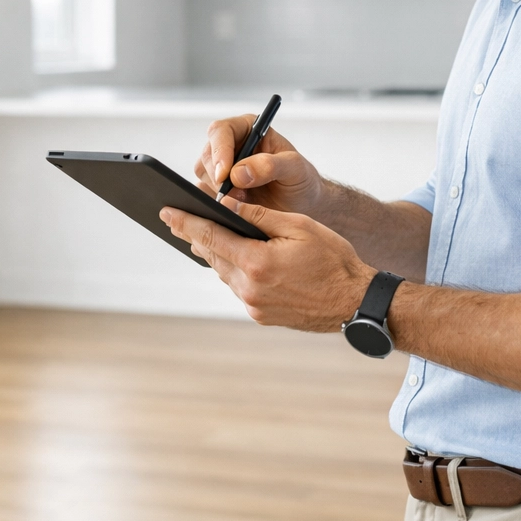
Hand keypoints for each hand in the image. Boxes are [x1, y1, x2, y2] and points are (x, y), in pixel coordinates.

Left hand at [159, 198, 374, 331]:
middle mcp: (249, 287)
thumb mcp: (298, 226)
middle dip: (195, 235)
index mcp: (257, 262)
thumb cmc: (333, 259)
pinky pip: (238, 287)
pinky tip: (234, 257)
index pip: (210, 235)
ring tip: (202, 234)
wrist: (355, 302)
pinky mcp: (260, 315)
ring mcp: (254, 305)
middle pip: (212, 255)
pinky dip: (233, 269)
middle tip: (177, 218)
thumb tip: (225, 205)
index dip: (185, 222)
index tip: (166, 211)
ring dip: (214, 253)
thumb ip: (257, 216)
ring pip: (223, 272)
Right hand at [195, 116, 327, 216]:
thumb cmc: (301, 180)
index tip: (225, 174)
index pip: (222, 131)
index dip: (220, 150)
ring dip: (218, 190)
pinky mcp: (218, 189)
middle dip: (218, 176)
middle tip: (236, 195)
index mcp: (248, 130)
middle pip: (208, 154)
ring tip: (244, 202)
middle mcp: (231, 146)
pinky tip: (235, 209)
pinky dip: (216, 202)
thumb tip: (239, 172)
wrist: (302, 207)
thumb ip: (270, 165)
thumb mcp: (295, 169)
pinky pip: (205, 193)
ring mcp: (222, 168)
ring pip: (203, 174)